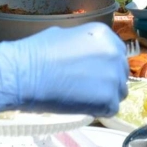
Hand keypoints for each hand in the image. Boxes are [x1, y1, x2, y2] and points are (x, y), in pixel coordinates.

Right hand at [0, 23, 128, 115]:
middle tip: (88, 87)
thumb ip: (83, 44)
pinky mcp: (108, 100)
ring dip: (105, 96)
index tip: (94, 72)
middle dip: (107, 80)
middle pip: (120, 72)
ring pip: (118, 91)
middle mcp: (114, 53)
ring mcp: (113, 77)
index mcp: (103, 35)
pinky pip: (111, 108)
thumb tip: (85, 53)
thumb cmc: (36, 53)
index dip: (106, 64)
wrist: (25, 75)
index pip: (117, 52)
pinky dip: (98, 110)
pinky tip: (82, 106)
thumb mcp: (63, 36)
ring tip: (83, 98)